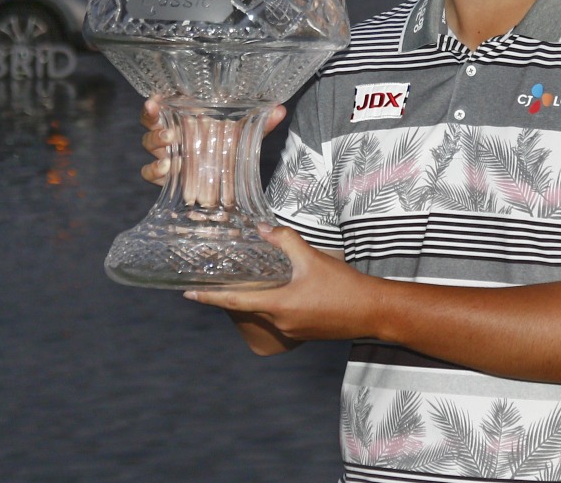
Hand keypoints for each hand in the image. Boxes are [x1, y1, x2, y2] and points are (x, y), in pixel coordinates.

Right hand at [139, 96, 286, 185]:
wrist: (226, 179)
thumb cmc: (228, 146)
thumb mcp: (244, 134)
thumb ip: (260, 123)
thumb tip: (280, 109)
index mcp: (184, 118)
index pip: (161, 107)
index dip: (152, 104)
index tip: (155, 100)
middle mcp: (171, 134)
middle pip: (150, 125)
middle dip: (155, 125)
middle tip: (169, 131)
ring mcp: (166, 155)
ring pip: (149, 147)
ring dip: (157, 145)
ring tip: (170, 150)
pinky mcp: (166, 177)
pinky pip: (149, 173)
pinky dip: (155, 170)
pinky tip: (168, 169)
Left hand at [185, 224, 376, 344]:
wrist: (372, 311)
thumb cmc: (343, 285)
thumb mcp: (313, 258)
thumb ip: (285, 240)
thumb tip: (261, 229)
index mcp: (279, 306)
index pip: (235, 303)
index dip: (209, 298)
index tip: (188, 295)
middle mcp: (281, 322)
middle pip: (245, 311)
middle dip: (229, 298)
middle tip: (214, 282)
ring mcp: (292, 330)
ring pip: (262, 315)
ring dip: (251, 302)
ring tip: (245, 284)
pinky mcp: (303, 332)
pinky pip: (278, 319)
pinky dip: (270, 307)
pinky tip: (277, 293)